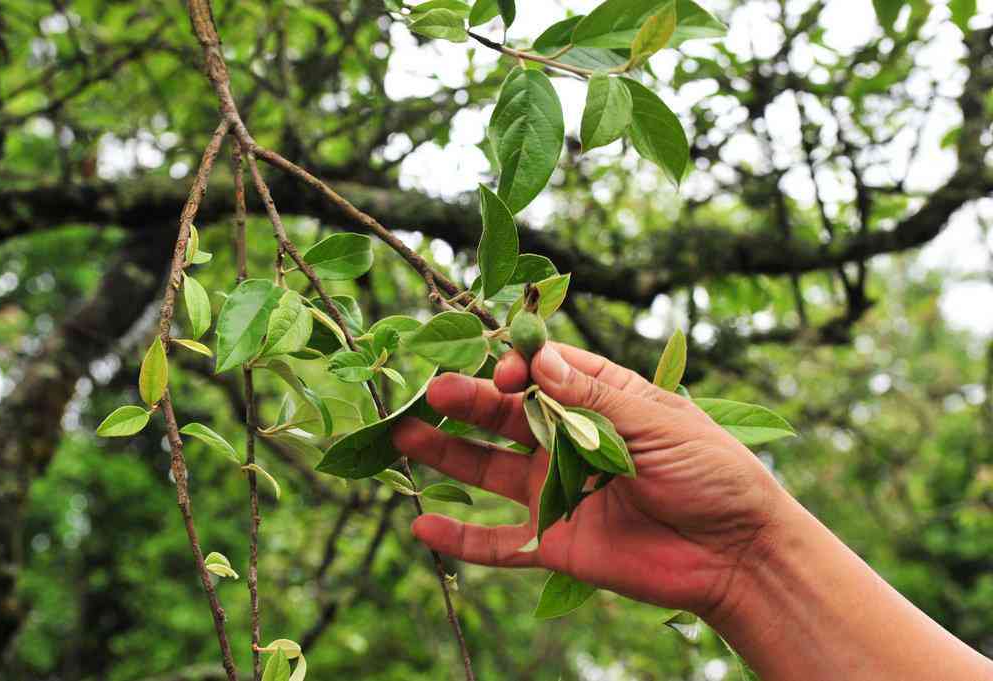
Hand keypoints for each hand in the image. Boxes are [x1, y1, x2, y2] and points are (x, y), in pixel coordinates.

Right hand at [392, 342, 782, 615]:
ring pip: (486, 468)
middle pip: (503, 415)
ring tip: (401, 435)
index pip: (541, 372)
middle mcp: (568, 439)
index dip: (516, 368)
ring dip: (444, 453)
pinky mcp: (553, 541)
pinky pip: (497, 542)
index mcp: (598, 399)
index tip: (504, 375)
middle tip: (430, 393)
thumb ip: (593, 396)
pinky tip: (420, 524)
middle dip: (467, 402)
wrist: (737, 554)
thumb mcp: (657, 422)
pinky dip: (458, 537)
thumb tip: (536, 360)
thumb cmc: (712, 472)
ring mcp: (555, 490)